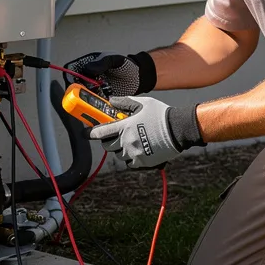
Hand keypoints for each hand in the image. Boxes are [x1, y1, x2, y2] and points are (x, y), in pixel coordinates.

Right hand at [62, 51, 156, 96]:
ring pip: (83, 96)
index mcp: (88, 65)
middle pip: (75, 85)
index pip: (73, 70)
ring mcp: (94, 89)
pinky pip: (94, 103)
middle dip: (77, 90)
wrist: (139, 77)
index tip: (73, 81)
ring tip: (93, 98)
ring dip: (86, 98)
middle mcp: (89, 78)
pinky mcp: (101, 99)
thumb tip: (87, 69)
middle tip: (82, 92)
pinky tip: (99, 104)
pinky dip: (95, 105)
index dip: (70, 76)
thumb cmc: (125, 65)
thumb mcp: (113, 59)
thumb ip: (101, 63)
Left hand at [87, 96, 204, 168]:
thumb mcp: (142, 103)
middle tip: (114, 136)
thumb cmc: (161, 115)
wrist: (178, 130)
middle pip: (107, 146)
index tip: (86, 133)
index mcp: (124, 127)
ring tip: (129, 142)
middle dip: (107, 141)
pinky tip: (137, 150)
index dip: (90, 133)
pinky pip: (129, 163)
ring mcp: (133, 153)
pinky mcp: (142, 162)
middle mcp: (126, 142)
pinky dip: (130, 158)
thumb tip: (111, 101)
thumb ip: (124, 102)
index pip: (100, 132)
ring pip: (118, 155)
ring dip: (120, 149)